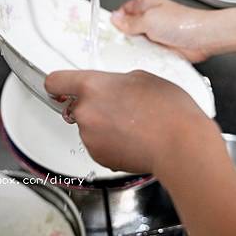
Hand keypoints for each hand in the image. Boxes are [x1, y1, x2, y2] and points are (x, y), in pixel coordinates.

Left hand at [44, 70, 218, 173]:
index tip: (59, 88)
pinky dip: (111, 144)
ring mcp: (90, 137)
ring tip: (132, 125)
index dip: (57, 85)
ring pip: (89, 127)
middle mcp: (85, 111)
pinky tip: (132, 140)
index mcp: (92, 86)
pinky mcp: (99, 157)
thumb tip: (114, 88)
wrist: (180, 145)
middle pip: (76, 107)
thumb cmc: (167, 110)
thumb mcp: (142, 78)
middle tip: (119, 107)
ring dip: (103, 126)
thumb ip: (117, 82)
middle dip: (93, 107)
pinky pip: (99, 145)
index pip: (55, 81)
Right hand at [111, 0, 214, 61]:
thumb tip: (115, 19)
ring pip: (137, 43)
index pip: (123, 11)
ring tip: (133, 51)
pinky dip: (144, 57)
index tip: (106, 30)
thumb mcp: (149, 20)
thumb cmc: (182, 23)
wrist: (203, 38)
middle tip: (118, 44)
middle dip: (123, 37)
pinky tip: (143, 59)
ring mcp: (156, 34)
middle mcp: (150, 19)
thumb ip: (130, 21)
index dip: (114, 20)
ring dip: (135, 49)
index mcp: (145, 5)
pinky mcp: (162, 48)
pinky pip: (147, 53)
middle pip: (128, 29)